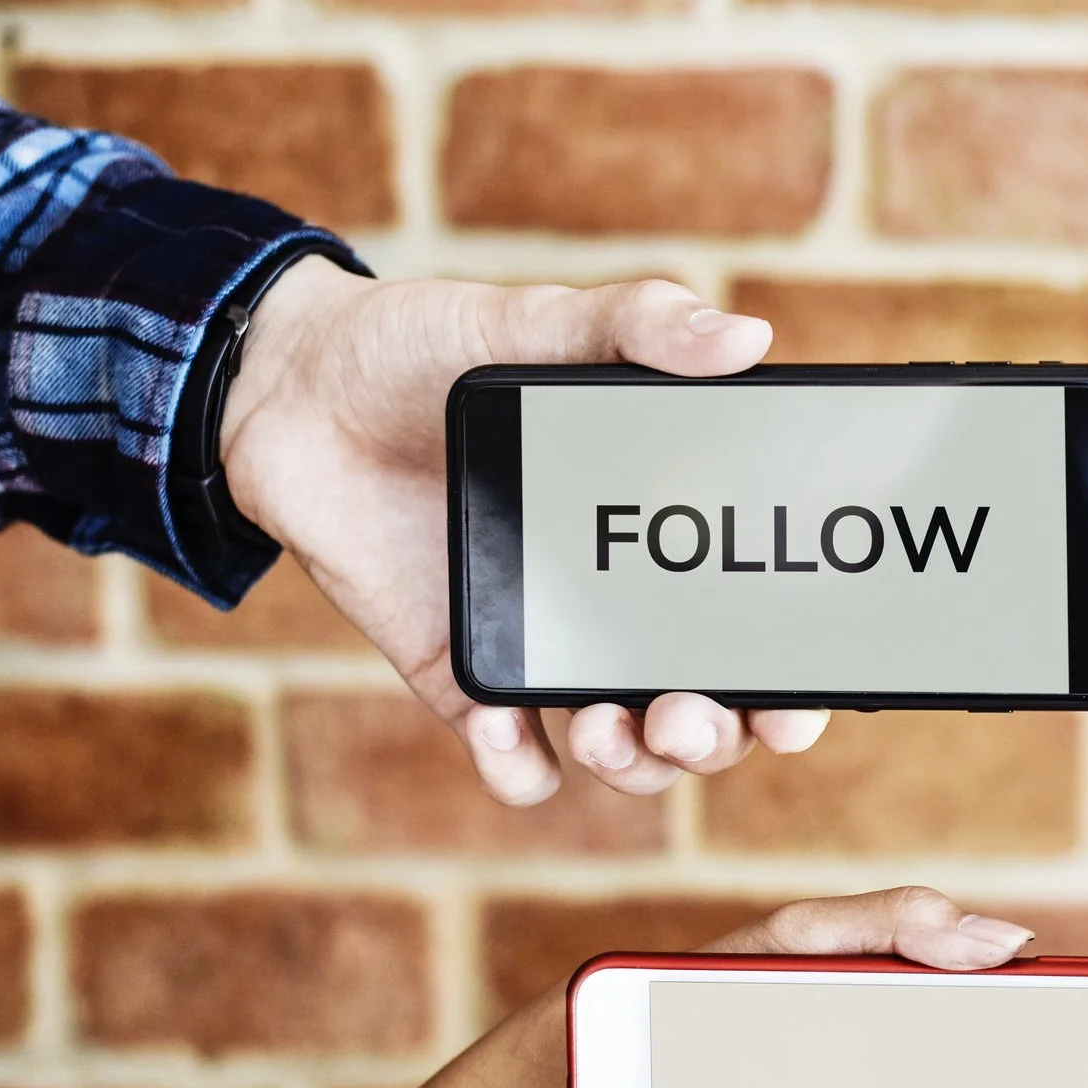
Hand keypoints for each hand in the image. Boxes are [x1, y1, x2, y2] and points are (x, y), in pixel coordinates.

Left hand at [217, 257, 830, 805]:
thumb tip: (746, 341)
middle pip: (706, 712)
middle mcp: (618, 600)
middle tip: (687, 714)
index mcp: (664, 527)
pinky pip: (510, 757)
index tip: (800, 704)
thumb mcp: (538, 320)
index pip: (760, 625)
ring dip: (634, 763)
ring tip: (604, 727)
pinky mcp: (462, 669)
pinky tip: (501, 730)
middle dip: (717, 738)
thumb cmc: (424, 346)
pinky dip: (517, 767)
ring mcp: (544, 641)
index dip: (795, 683)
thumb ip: (640, 324)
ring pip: (625, 749)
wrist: (287, 386)